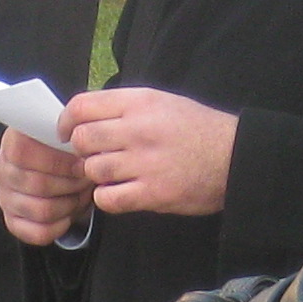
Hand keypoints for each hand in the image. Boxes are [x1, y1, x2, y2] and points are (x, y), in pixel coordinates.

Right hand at [0, 127, 90, 245]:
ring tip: (78, 195)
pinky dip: (61, 226)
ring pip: (42, 210)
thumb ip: (73, 140)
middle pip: (37, 184)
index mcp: (13, 142)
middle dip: (72, 185)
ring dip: (69, 205)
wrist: (65, 172)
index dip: (57, 161)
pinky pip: (39, 232)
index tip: (81, 164)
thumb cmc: (68, 153)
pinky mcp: (12, 221)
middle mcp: (3, 170)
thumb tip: (85, 153)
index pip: (23, 152)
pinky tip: (68, 214)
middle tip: (85, 180)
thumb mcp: (71, 139)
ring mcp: (5, 197)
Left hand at [62, 86, 236, 219]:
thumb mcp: (163, 102)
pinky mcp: (153, 193)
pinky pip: (108, 198)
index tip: (66, 132)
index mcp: (140, 102)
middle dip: (82, 151)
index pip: (82, 106)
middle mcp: (139, 129)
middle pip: (82, 140)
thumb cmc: (199, 130)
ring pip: (93, 170)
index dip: (66, 121)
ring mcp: (145, 163)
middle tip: (94, 156)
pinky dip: (107, 197)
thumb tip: (85, 118)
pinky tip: (119, 192)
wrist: (236, 158)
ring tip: (112, 174)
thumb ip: (125, 108)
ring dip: (96, 175)